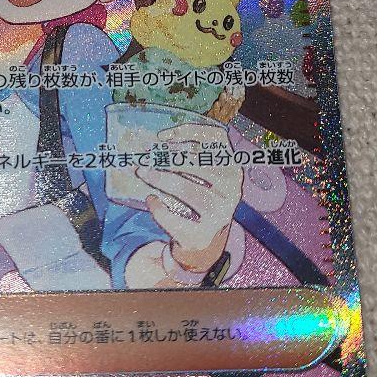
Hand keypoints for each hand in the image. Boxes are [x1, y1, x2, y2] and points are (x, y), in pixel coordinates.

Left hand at [135, 122, 242, 273]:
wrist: (204, 244)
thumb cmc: (200, 200)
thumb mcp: (203, 178)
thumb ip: (188, 158)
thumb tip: (156, 142)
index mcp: (233, 169)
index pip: (216, 138)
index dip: (189, 132)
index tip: (162, 137)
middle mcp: (232, 190)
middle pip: (198, 163)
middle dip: (167, 159)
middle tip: (145, 159)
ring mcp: (220, 214)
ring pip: (186, 189)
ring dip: (160, 179)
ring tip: (143, 173)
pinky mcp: (202, 235)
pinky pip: (174, 217)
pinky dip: (158, 208)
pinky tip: (151, 200)